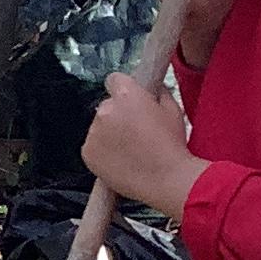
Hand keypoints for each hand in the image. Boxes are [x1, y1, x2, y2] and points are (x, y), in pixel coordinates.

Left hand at [81, 72, 206, 217]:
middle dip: (118, 114)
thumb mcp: (173, 110)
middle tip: (136, 131)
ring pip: (99, 127)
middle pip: (107, 106)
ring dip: (110, 134)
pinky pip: (93, 146)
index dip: (124, 90)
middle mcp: (105, 110)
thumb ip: (158, 93)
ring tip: (131, 150)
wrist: (166, 180)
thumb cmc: (172, 146)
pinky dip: (103, 152)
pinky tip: (121, 160)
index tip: (130, 100)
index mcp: (127, 95)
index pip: (115, 79)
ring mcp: (93, 132)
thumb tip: (152, 88)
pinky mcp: (87, 153)